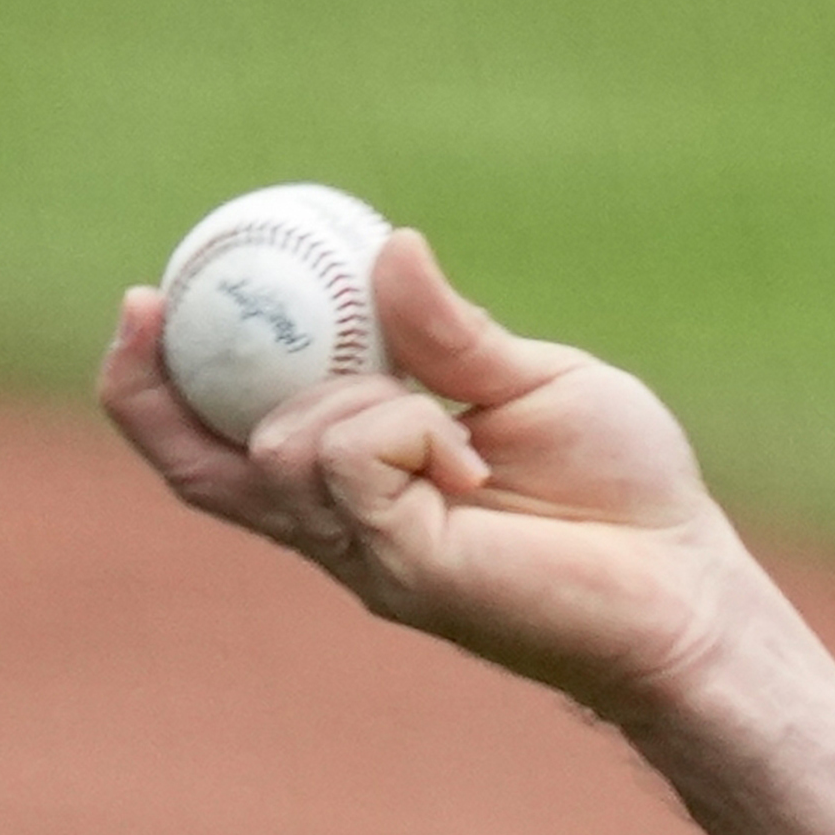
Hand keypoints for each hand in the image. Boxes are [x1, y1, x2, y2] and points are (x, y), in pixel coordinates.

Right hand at [97, 232, 771, 726]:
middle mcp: (345, 523)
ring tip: (444, 421)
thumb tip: (389, 245)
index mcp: (361, 476)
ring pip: (282, 450)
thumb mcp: (530, 382)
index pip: (227, 436)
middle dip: (153, 387)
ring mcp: (367, 553)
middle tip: (145, 306)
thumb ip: (450, 331)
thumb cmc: (625, 496)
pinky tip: (469, 454)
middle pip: (200, 465)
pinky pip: (350, 463)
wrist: (689, 589)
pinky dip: (398, 429)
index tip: (148, 295)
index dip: (163, 377)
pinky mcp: (401, 572)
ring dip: (348, 401)